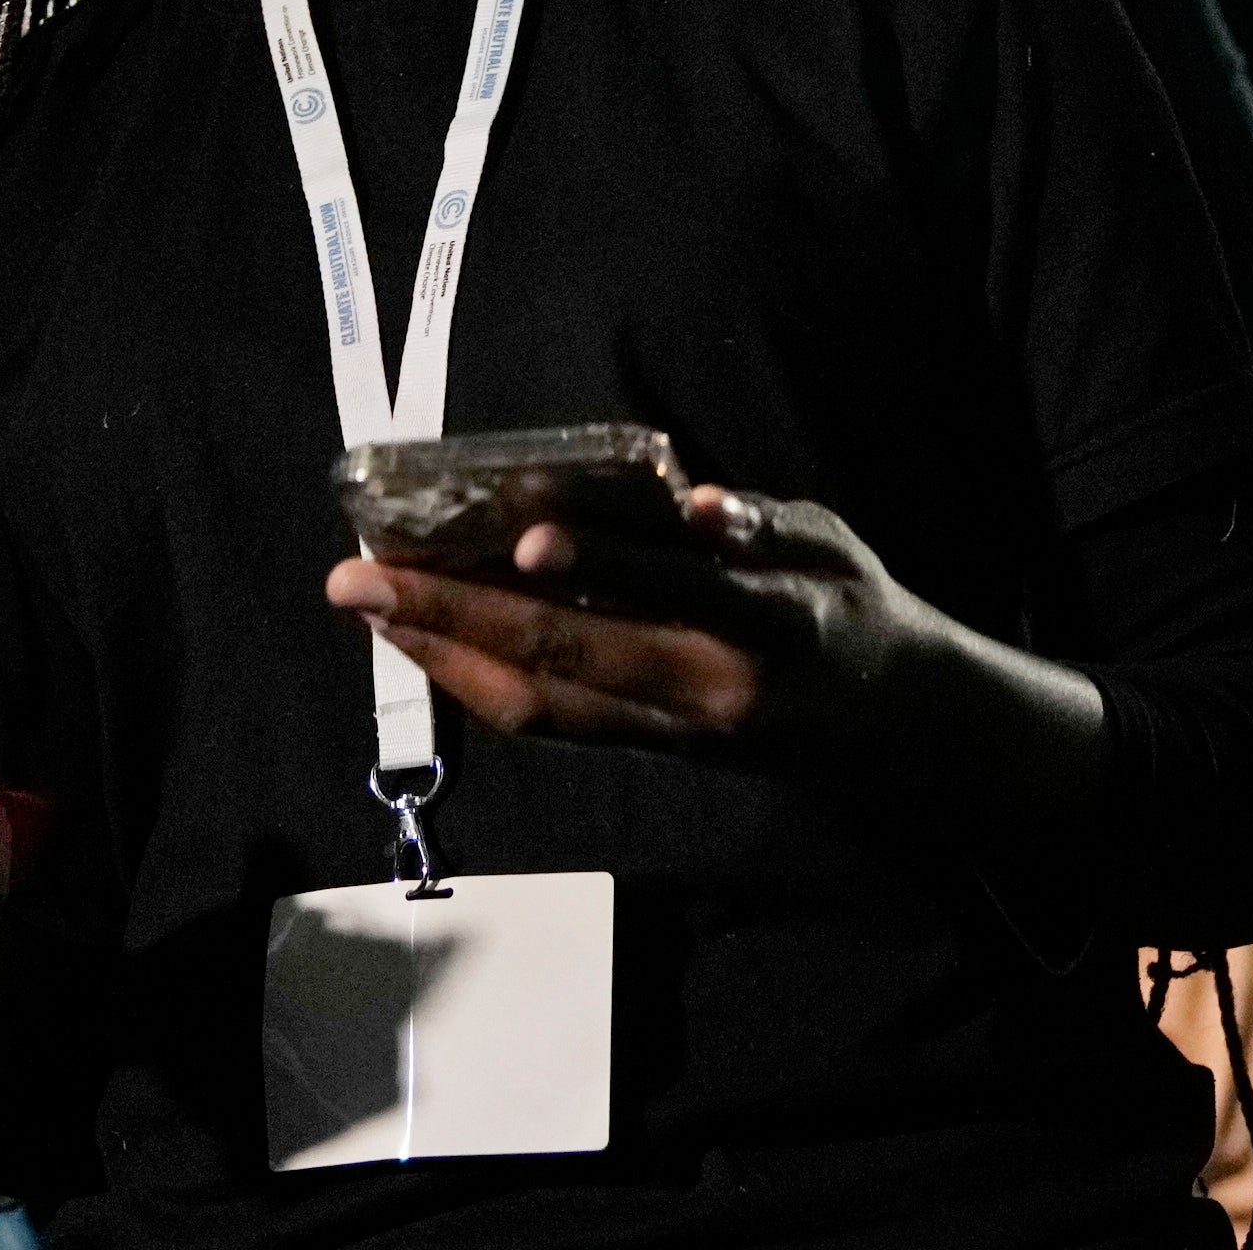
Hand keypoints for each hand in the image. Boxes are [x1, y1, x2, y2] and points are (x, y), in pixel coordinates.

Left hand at [329, 487, 1101, 811]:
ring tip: (371, 604)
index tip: (522, 533)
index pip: (669, 590)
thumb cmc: (853, 607)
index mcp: (763, 624)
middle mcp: (703, 690)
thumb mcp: (826, 543)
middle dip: (454, 614)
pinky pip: (551, 720)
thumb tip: (688, 504)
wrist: (893, 730)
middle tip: (359, 575)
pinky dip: (481, 681)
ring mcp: (667, 731)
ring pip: (542, 703)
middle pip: (566, 658)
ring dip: (445, 653)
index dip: (598, 563)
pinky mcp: (648, 749)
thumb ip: (753, 527)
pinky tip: (429, 641)